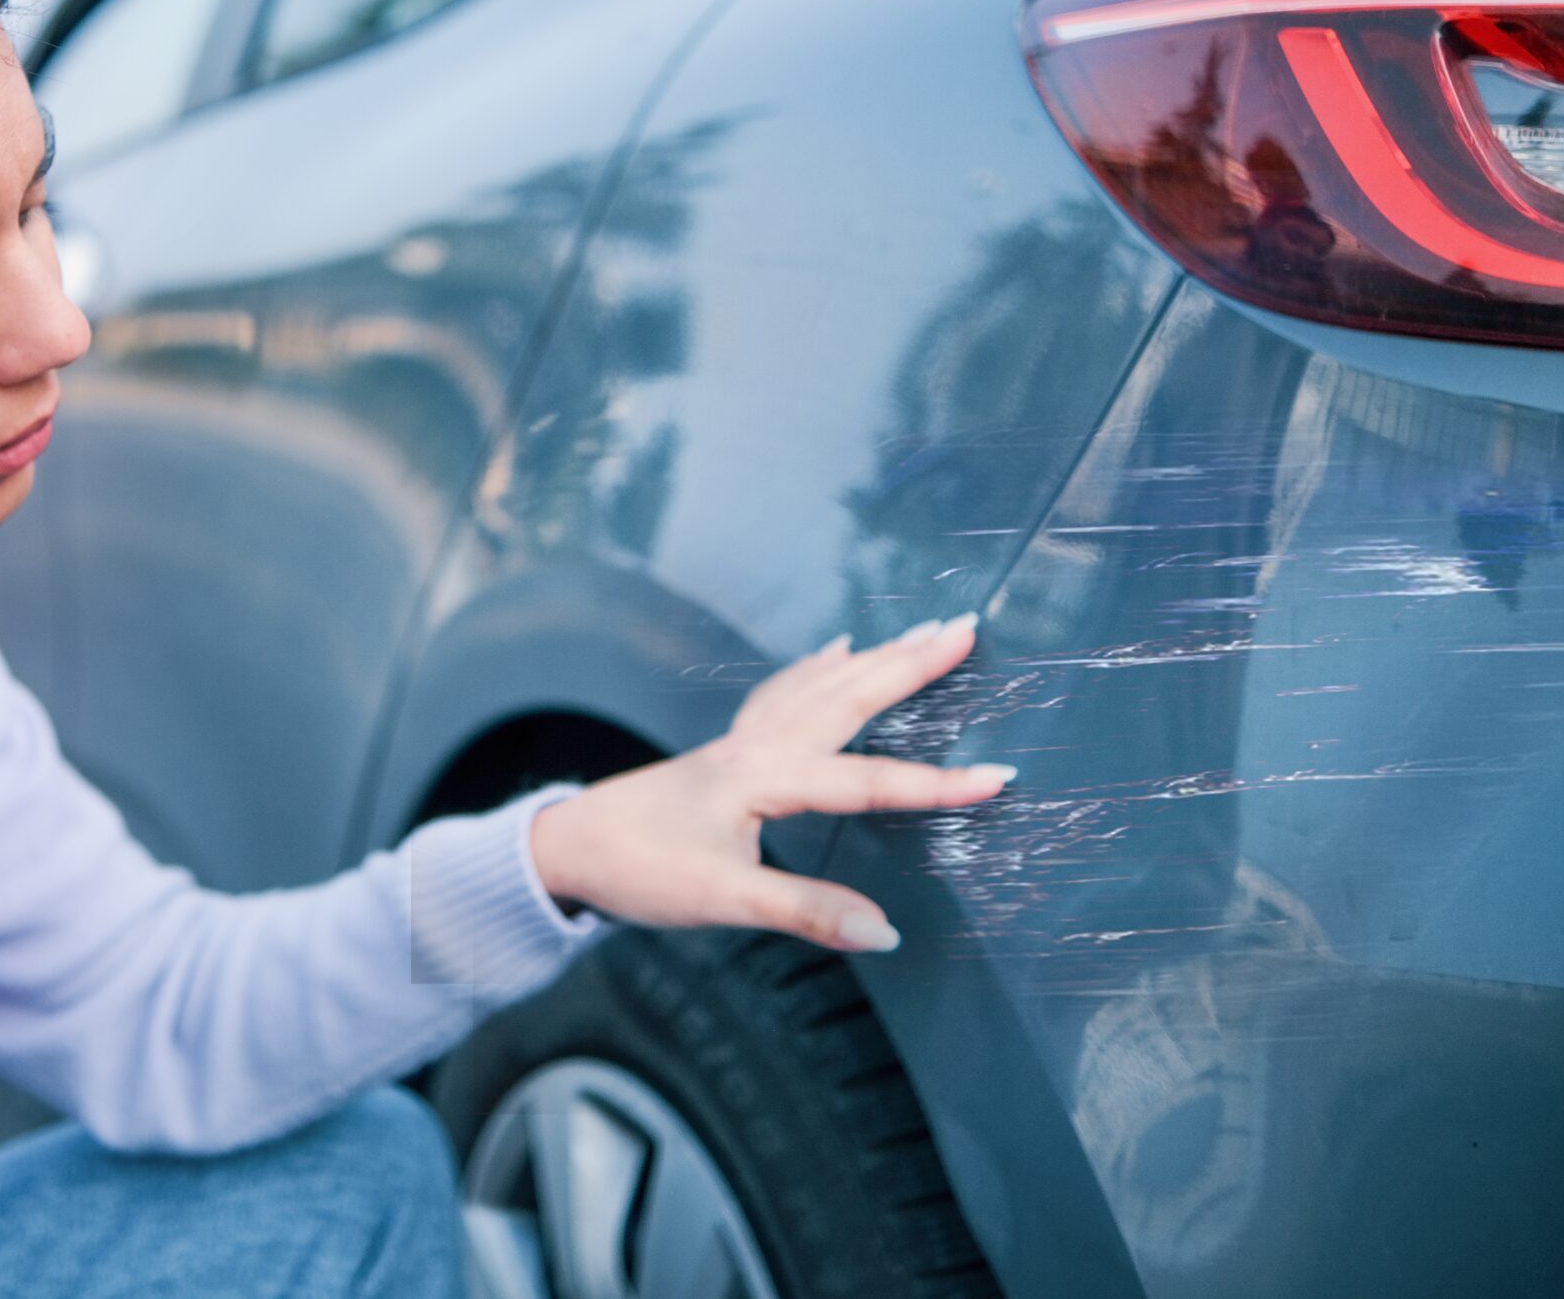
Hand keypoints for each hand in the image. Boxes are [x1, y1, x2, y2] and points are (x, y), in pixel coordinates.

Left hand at [526, 614, 1011, 952]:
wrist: (564, 846)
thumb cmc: (639, 868)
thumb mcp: (721, 900)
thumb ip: (804, 911)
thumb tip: (883, 933)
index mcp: (764, 780)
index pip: (867, 782)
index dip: (936, 786)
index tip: (999, 780)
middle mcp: (757, 748)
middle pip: (846, 697)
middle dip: (909, 666)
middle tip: (964, 629)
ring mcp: (740, 743)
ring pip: (819, 687)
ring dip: (873, 660)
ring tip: (920, 632)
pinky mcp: (725, 751)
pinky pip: (784, 693)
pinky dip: (817, 670)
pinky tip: (833, 653)